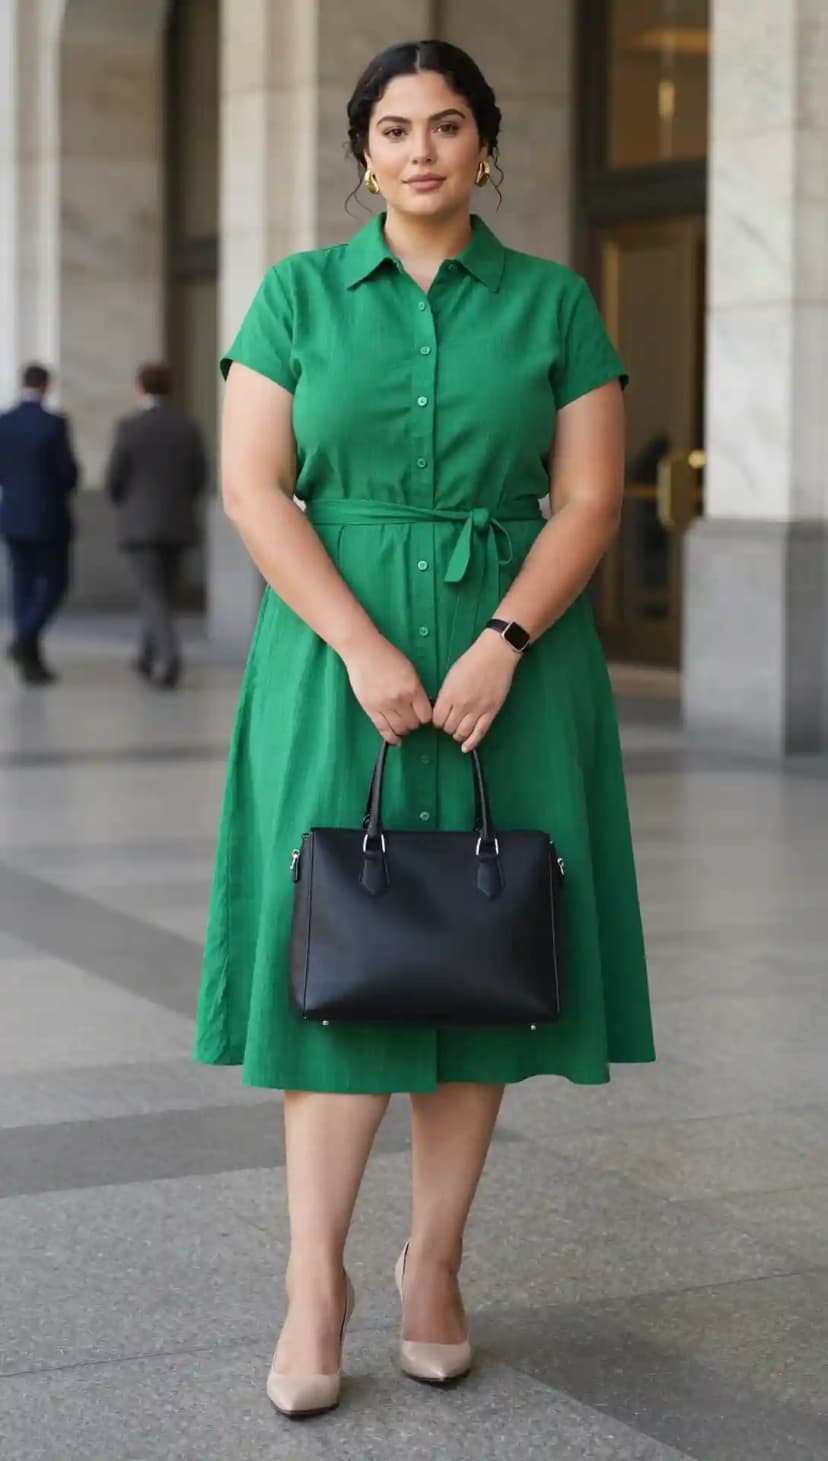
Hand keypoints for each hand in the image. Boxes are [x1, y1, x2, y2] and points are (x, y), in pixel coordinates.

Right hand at [343, 634, 431, 744]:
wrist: (364, 652)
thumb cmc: (388, 657)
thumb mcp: (410, 670)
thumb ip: (416, 690)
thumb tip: (421, 707)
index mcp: (412, 688)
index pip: (425, 715)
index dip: (425, 717)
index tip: (422, 715)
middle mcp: (399, 699)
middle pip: (413, 724)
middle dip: (414, 724)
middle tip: (411, 719)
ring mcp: (384, 705)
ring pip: (399, 729)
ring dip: (403, 730)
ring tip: (402, 726)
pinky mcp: (370, 709)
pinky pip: (382, 729)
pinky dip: (390, 737)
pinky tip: (395, 740)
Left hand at [432, 632, 517, 752]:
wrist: (495, 655)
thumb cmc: (471, 661)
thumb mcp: (451, 676)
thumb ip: (445, 695)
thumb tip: (441, 710)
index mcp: (450, 694)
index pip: (437, 719)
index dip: (436, 721)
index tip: (439, 718)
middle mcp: (462, 705)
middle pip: (448, 727)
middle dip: (446, 727)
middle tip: (449, 723)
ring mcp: (478, 710)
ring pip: (462, 733)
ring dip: (457, 735)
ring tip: (457, 731)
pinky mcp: (491, 712)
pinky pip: (479, 733)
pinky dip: (471, 743)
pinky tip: (466, 748)